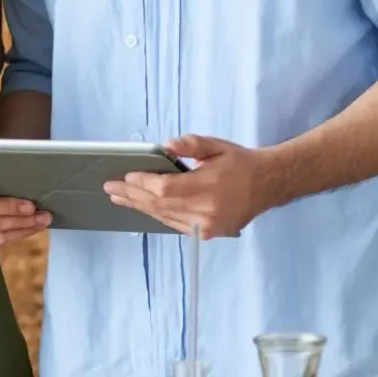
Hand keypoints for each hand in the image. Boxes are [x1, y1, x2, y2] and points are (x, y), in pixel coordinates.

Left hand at [104, 135, 276, 238]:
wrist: (266, 185)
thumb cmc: (239, 162)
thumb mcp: (216, 145)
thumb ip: (191, 144)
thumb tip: (165, 145)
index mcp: (208, 187)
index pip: (166, 189)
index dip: (143, 184)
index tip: (125, 176)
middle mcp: (206, 212)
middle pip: (160, 205)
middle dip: (133, 195)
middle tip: (110, 188)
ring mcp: (207, 227)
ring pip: (165, 217)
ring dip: (140, 207)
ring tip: (119, 198)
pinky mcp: (208, 234)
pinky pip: (175, 224)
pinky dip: (157, 214)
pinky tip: (143, 207)